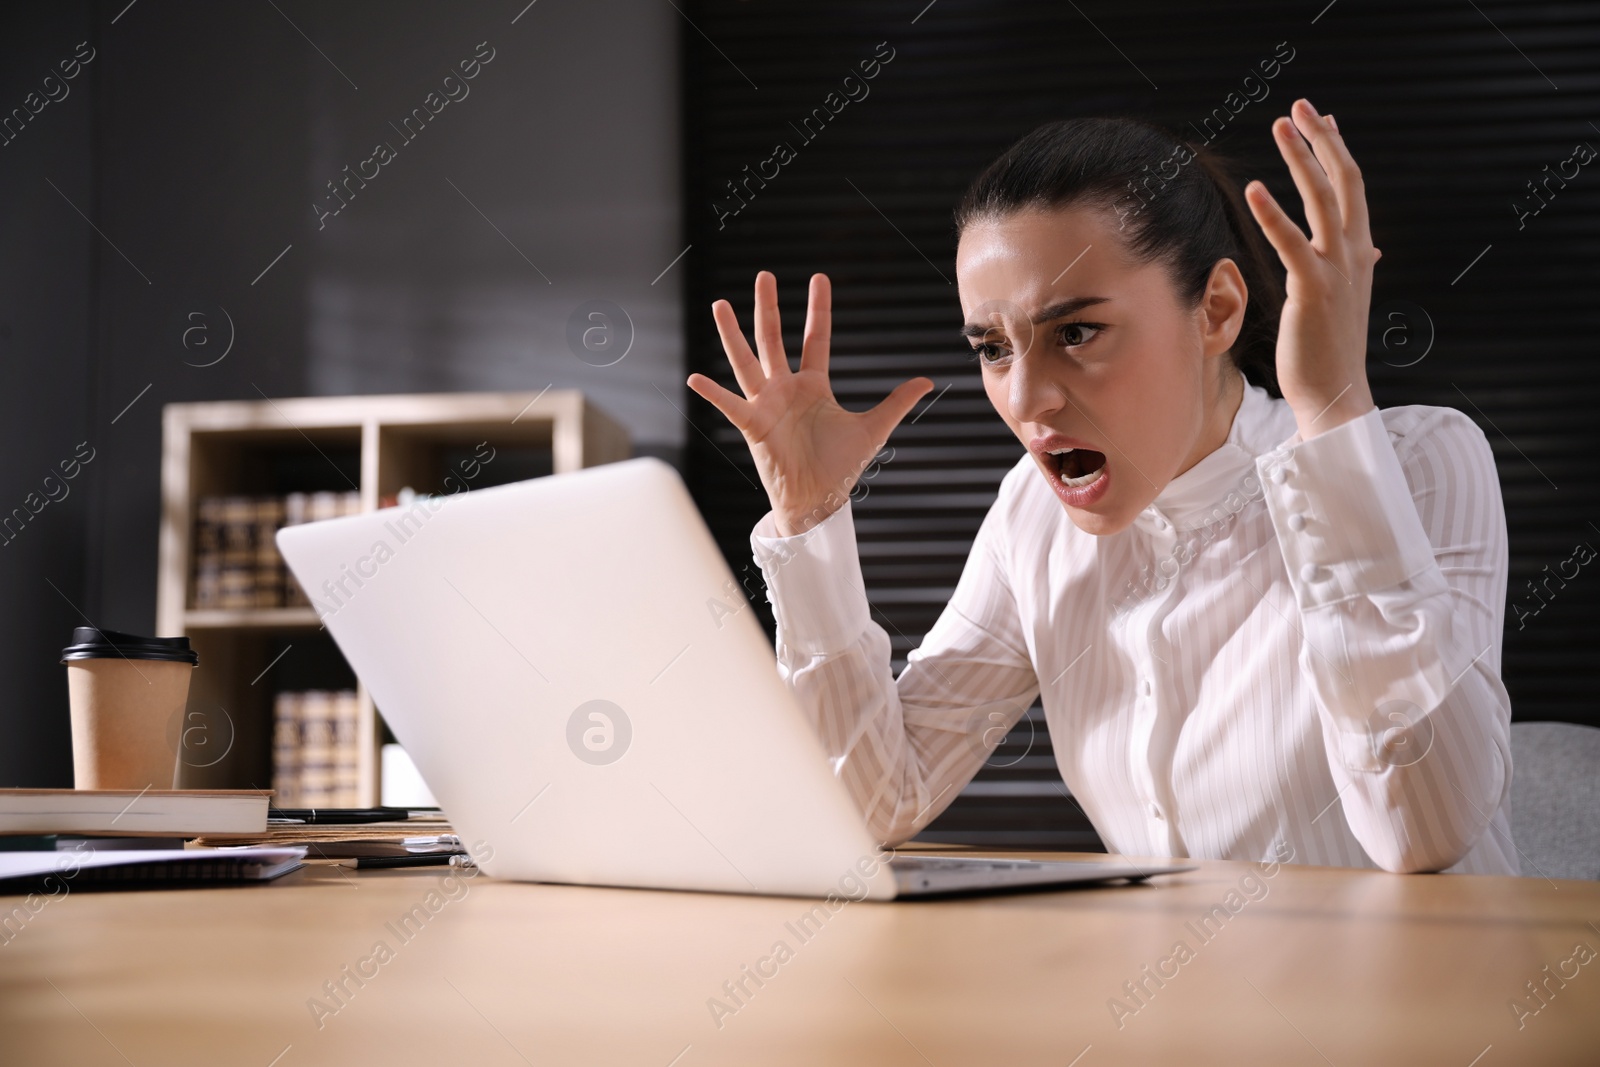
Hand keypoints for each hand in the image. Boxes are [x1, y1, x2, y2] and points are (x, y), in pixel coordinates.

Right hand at [688, 271, 933, 536]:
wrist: (819, 500)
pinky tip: (694, 378)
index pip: (815, 338)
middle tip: (764, 275)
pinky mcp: (754, 426)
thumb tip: (927, 381)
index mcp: (814, 385)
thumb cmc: (840, 467)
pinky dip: (712, 394)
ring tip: (719, 305)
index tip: (818, 278)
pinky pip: (731, 405)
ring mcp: (767, 405)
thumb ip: (896, 402)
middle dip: (769, 308)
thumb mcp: (873, 428)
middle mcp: (786, 389)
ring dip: (732, 334)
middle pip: (774, 339)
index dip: (818, 309)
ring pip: (746, 361)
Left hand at [1244, 98, 1380, 439]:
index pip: (1351, 190)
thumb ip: (1357, 268)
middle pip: (1344, 182)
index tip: (1325, 120)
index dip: (1337, 152)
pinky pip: (1292, 243)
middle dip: (1322, 140)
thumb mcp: (1348, 300)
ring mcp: (1337, 271)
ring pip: (1323, 200)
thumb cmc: (1332, 349)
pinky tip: (1254, 188)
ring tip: (1281, 125)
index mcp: (1359, 254)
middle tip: (1301, 106)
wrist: (1337, 394)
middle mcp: (1355, 255)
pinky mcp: (1313, 289)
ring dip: (1302, 158)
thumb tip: (1372, 250)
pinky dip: (1273, 213)